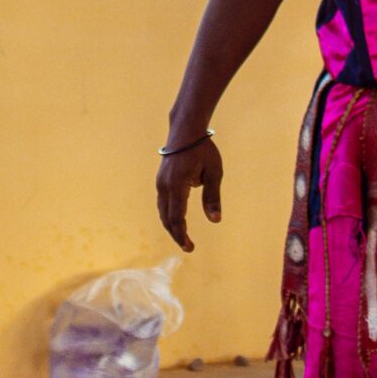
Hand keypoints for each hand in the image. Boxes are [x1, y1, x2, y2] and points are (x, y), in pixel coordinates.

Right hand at [155, 135, 224, 252]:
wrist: (185, 130)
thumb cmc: (203, 150)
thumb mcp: (214, 172)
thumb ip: (213, 197)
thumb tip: (216, 221)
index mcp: (177, 185)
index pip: (177, 217)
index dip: (182, 235)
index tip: (189, 247)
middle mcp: (164, 186)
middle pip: (166, 218)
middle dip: (176, 234)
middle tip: (188, 247)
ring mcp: (160, 182)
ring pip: (162, 211)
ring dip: (171, 226)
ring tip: (183, 237)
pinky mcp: (161, 180)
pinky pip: (162, 203)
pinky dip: (168, 215)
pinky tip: (177, 220)